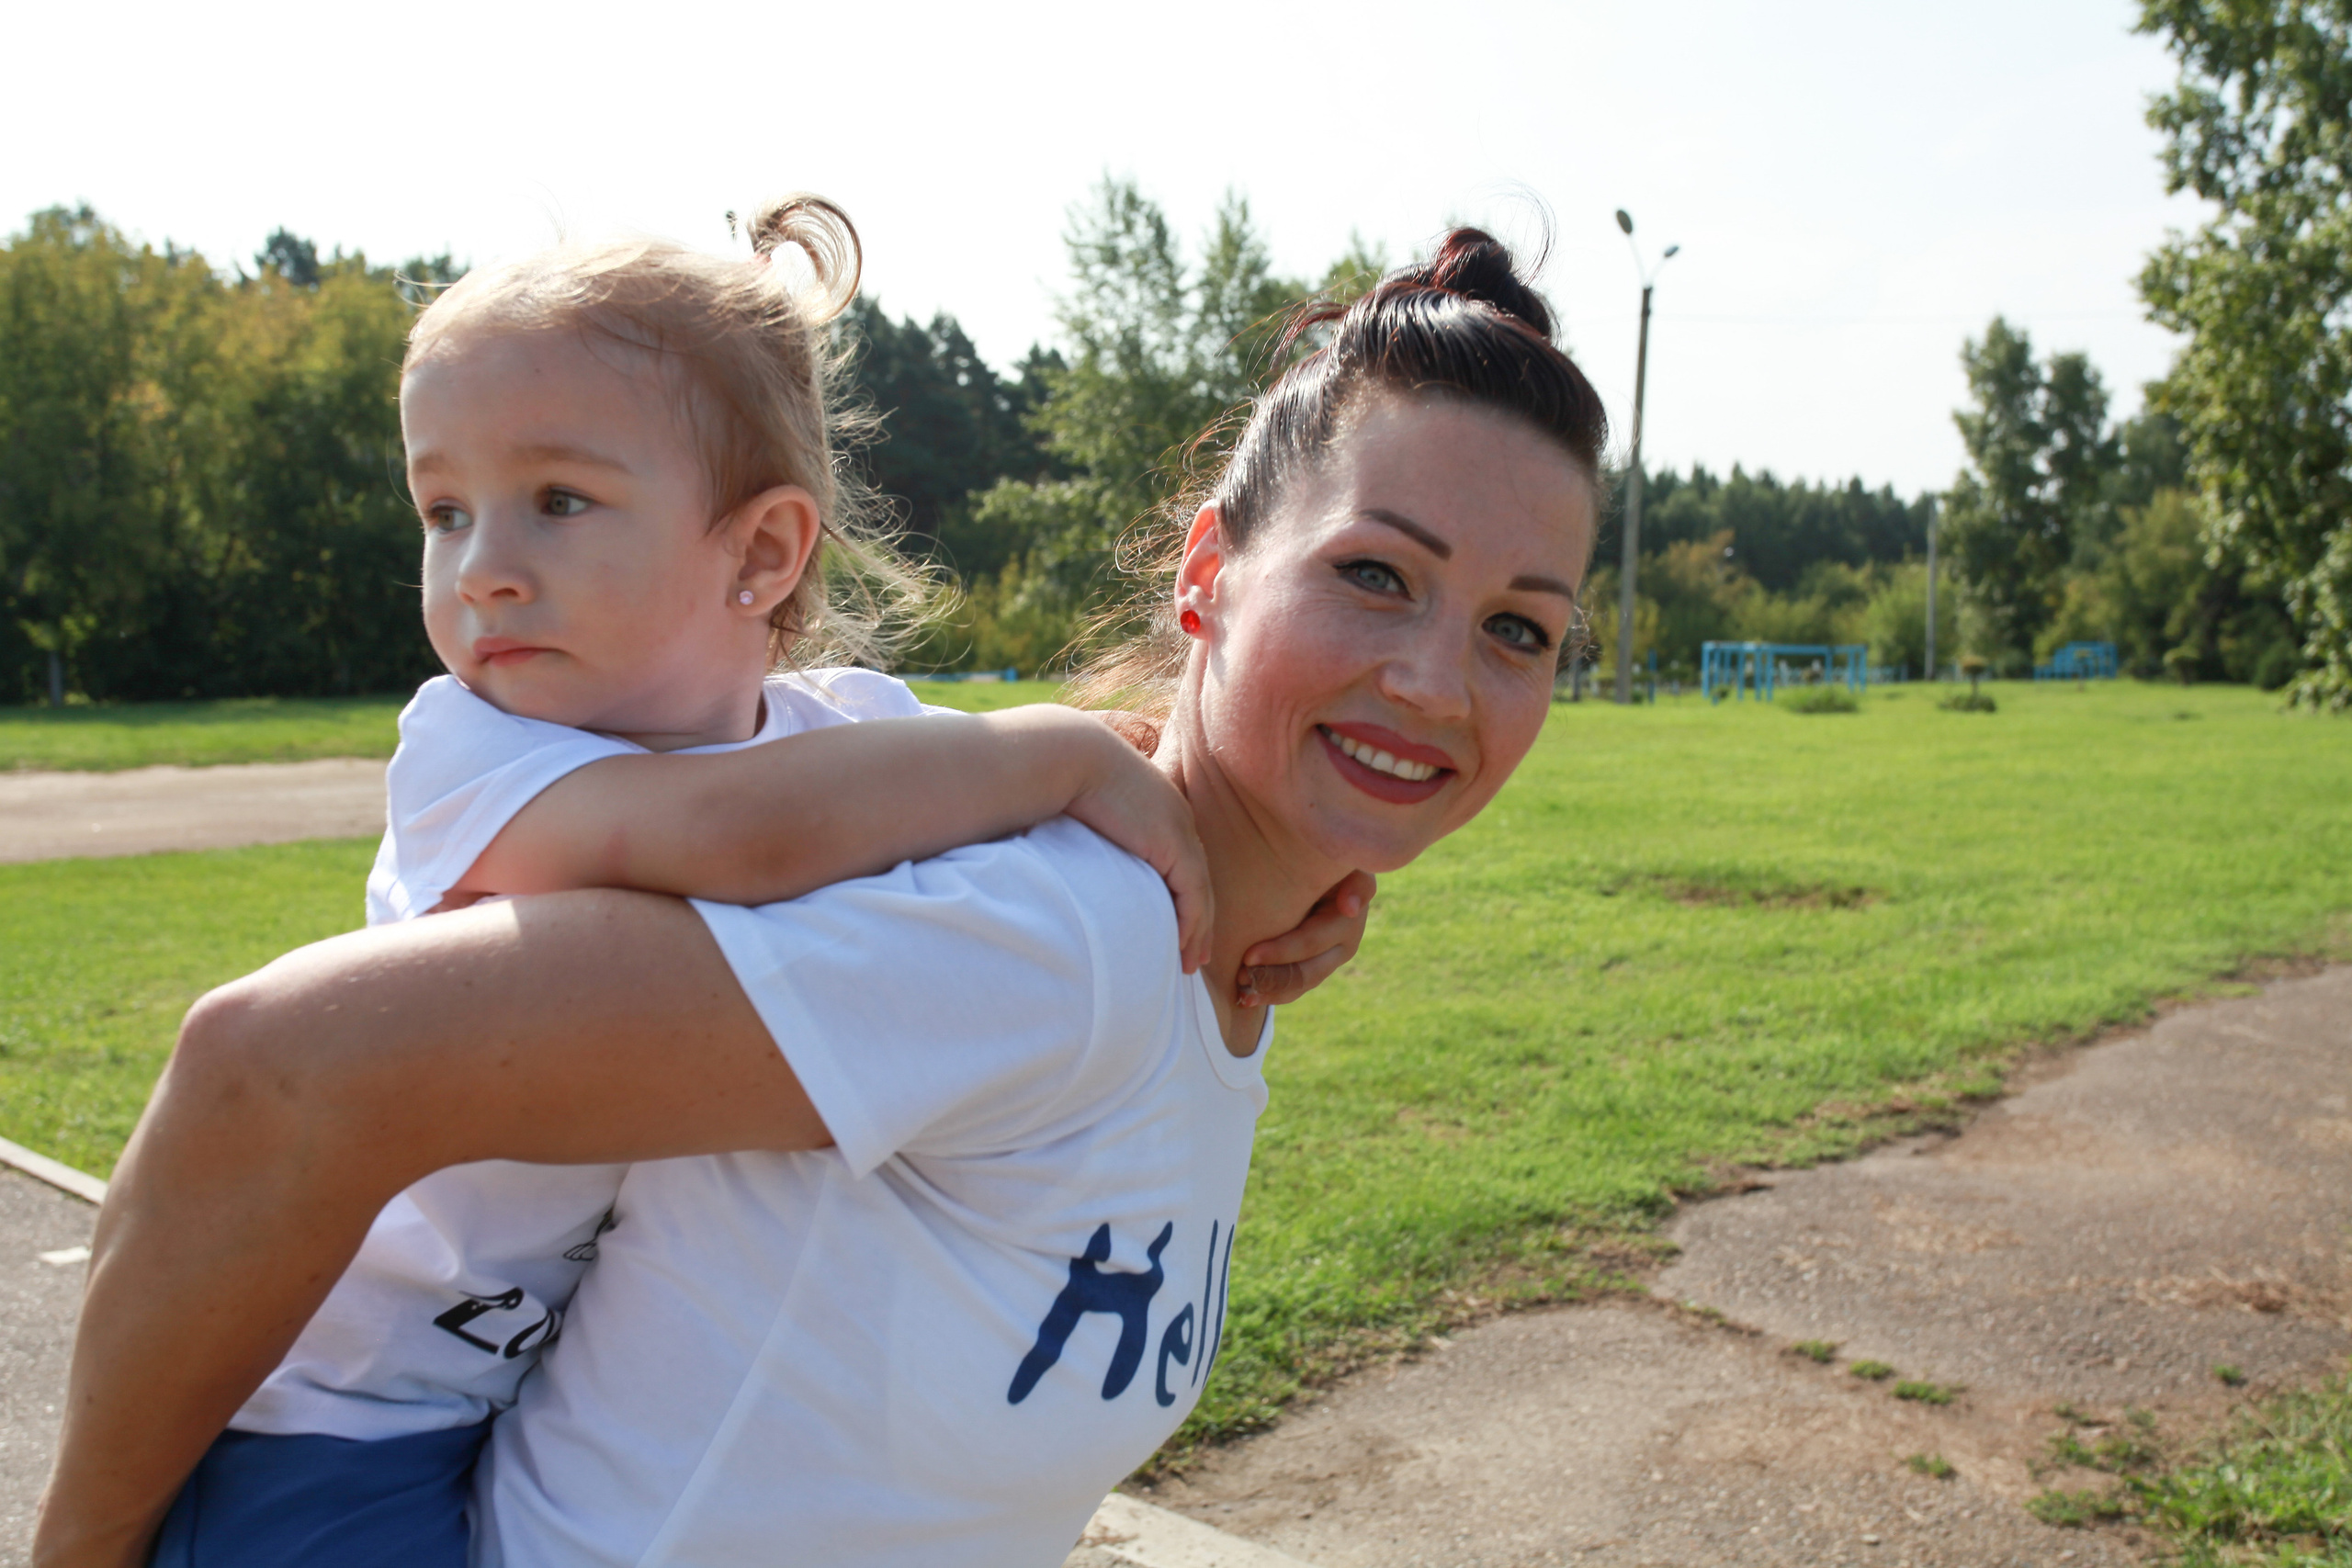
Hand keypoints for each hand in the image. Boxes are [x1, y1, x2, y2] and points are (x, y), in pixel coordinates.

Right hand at [1053, 715, 1211, 972]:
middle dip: (1199, 919)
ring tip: (1191, 962)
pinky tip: (1183, 946)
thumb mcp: (1083, 805)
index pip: (1180, 858)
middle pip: (1197, 878)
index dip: (1182, 894)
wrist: (1069, 755)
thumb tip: (1070, 851)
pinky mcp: (1173, 845)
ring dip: (1198, 930)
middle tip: (1195, 952)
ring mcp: (1178, 830)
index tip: (1177, 923)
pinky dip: (1191, 922)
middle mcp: (1176, 818)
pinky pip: (1192, 894)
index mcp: (1157, 806)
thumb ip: (1090, 830)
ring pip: (1201, 891)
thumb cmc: (1061, 775)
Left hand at [1234, 870, 1375, 1007]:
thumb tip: (1350, 908)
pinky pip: (1296, 989)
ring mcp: (1331, 958)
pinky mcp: (1317, 965)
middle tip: (1238, 975)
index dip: (1280, 952)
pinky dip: (1271, 995)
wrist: (1316, 865)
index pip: (1311, 942)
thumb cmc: (1321, 855)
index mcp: (1347, 918)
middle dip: (1270, 976)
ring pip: (1300, 985)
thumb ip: (1353, 878)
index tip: (1248, 956)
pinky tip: (1245, 998)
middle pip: (1306, 972)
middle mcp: (1345, 943)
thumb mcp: (1343, 863)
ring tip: (1241, 992)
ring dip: (1269, 990)